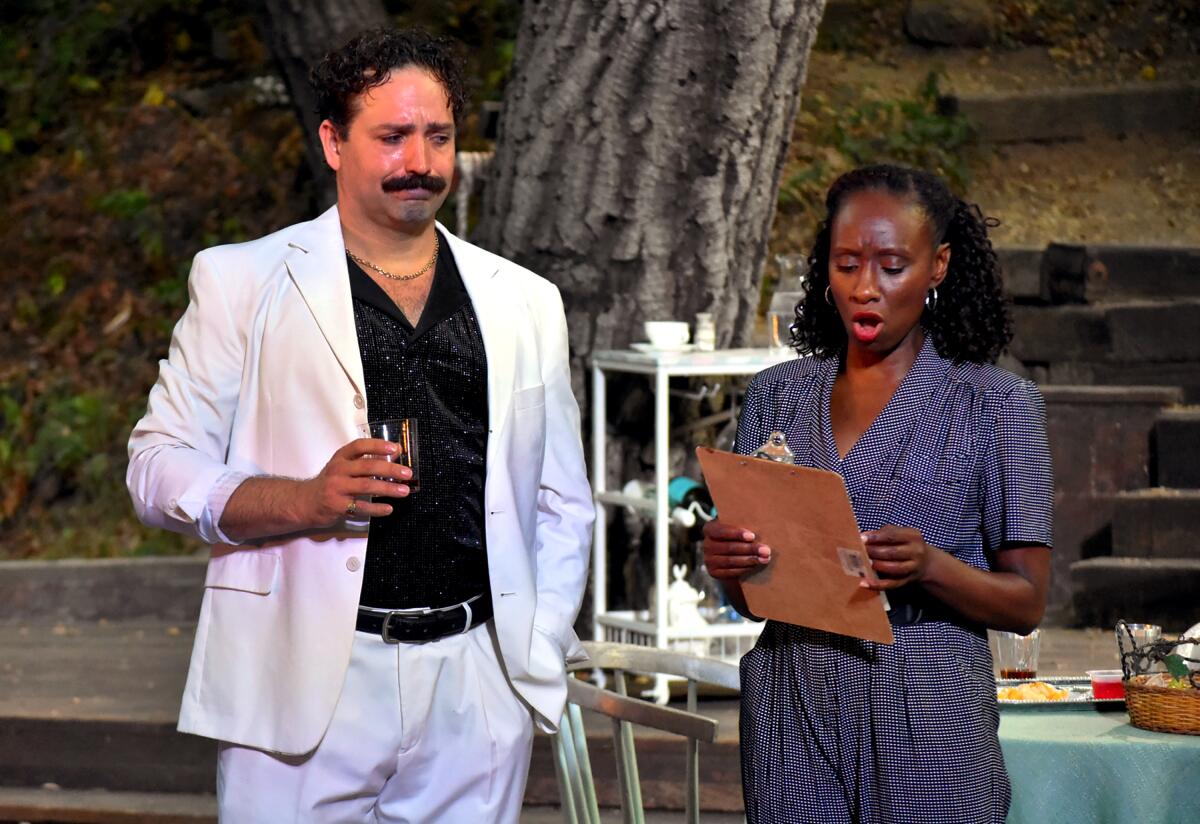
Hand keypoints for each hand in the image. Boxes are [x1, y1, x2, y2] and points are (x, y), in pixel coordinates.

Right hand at [297, 438, 412, 526]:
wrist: (305, 502)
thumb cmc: (330, 482)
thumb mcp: (345, 467)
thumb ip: (367, 460)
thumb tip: (395, 452)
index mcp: (341, 457)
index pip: (359, 446)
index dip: (377, 445)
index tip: (395, 448)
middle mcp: (338, 470)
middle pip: (367, 467)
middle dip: (390, 469)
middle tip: (407, 473)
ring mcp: (336, 488)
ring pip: (366, 487)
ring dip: (387, 489)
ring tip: (404, 491)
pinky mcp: (337, 506)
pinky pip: (360, 507)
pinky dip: (376, 509)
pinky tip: (388, 508)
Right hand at [701, 520, 770, 580]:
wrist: (728, 554)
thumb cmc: (736, 536)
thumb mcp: (735, 527)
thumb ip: (742, 525)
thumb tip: (761, 527)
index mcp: (709, 529)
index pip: (721, 531)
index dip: (736, 534)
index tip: (752, 536)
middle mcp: (706, 545)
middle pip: (729, 547)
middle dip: (750, 549)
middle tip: (766, 550)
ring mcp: (708, 560)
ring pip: (731, 561)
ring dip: (750, 560)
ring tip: (765, 559)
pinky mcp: (713, 572)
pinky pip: (730, 571)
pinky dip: (745, 569)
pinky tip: (755, 565)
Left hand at [860, 525, 935, 589]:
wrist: (925, 561)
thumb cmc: (905, 543)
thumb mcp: (899, 533)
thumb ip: (882, 533)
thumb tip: (863, 537)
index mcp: (913, 536)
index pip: (893, 536)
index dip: (876, 537)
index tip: (861, 538)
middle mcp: (916, 552)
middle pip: (893, 552)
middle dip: (874, 552)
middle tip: (859, 552)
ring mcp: (913, 567)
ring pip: (894, 568)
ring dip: (877, 566)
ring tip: (864, 564)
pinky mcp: (908, 580)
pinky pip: (892, 584)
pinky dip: (878, 585)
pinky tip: (865, 583)